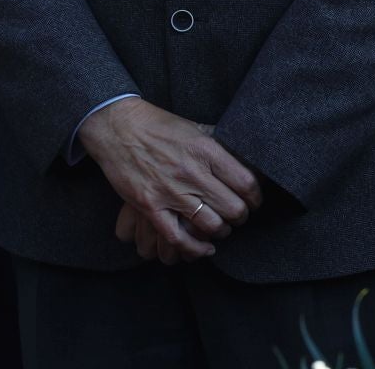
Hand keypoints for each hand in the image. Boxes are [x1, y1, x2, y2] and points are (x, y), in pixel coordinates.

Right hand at [78, 97, 261, 263]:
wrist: (118, 127)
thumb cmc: (158, 125)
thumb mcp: (194, 127)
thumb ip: (217, 144)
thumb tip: (243, 156)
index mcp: (205, 150)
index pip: (245, 183)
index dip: (256, 197)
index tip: (254, 201)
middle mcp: (191, 172)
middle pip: (233, 208)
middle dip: (241, 216)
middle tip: (238, 215)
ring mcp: (170, 191)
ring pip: (210, 225)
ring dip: (221, 231)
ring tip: (221, 227)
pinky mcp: (150, 206)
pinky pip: (178, 238)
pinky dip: (195, 248)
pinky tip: (204, 247)